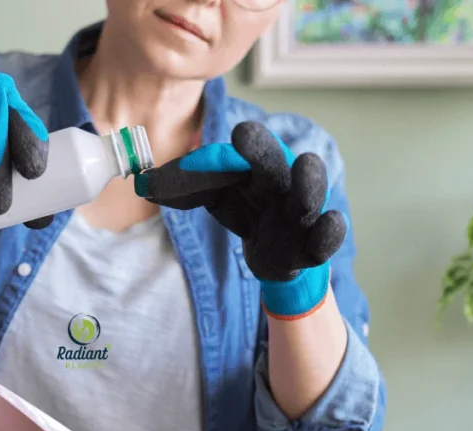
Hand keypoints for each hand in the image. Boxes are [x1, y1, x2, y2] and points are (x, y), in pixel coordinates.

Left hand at [135, 121, 347, 318]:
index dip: (234, 147)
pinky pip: (326, 236)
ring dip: (307, 182)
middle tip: (244, 134)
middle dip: (260, 150)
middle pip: (273, 163)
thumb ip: (182, 188)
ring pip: (309, 194)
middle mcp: (281, 182)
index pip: (243, 152)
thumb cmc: (248, 211)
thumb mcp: (213, 196)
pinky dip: (329, 231)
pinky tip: (329, 223)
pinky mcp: (312, 244)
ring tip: (306, 165)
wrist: (276, 253)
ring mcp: (301, 212)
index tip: (223, 141)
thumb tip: (143, 183)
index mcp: (256, 167)